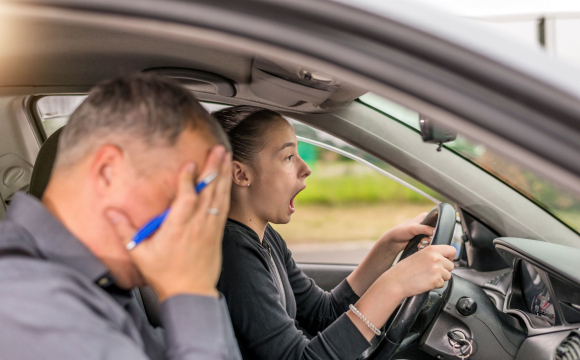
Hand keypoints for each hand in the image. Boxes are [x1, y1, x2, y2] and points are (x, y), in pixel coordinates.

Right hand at [106, 146, 231, 301]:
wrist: (191, 293)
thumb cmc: (165, 274)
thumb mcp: (140, 253)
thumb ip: (124, 230)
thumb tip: (109, 211)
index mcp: (177, 229)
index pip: (186, 199)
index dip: (188, 181)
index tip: (189, 163)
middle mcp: (197, 225)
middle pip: (208, 192)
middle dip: (213, 169)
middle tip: (217, 150)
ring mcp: (210, 228)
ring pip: (219, 196)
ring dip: (223, 175)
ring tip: (225, 156)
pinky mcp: (217, 232)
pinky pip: (224, 206)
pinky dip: (226, 190)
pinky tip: (227, 178)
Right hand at [347, 244, 455, 340]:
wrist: (396, 281)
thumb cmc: (405, 270)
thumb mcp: (419, 255)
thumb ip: (432, 255)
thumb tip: (445, 258)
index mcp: (431, 249)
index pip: (452, 250)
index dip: (450, 257)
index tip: (446, 260)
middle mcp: (436, 257)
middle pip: (451, 265)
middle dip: (444, 270)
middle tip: (431, 272)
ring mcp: (437, 269)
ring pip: (448, 275)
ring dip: (440, 278)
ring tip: (427, 277)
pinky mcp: (436, 280)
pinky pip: (442, 284)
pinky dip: (435, 285)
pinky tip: (425, 282)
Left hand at [376, 212, 433, 253]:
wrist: (394, 241)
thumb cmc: (401, 231)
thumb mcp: (413, 228)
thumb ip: (425, 228)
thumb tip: (436, 231)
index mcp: (425, 217)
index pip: (437, 222)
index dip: (436, 229)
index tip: (430, 234)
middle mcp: (426, 223)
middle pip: (436, 232)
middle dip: (430, 238)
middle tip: (423, 239)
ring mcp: (425, 232)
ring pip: (433, 239)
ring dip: (427, 243)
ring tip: (420, 243)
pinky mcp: (423, 239)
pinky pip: (429, 243)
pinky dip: (425, 246)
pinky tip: (419, 246)